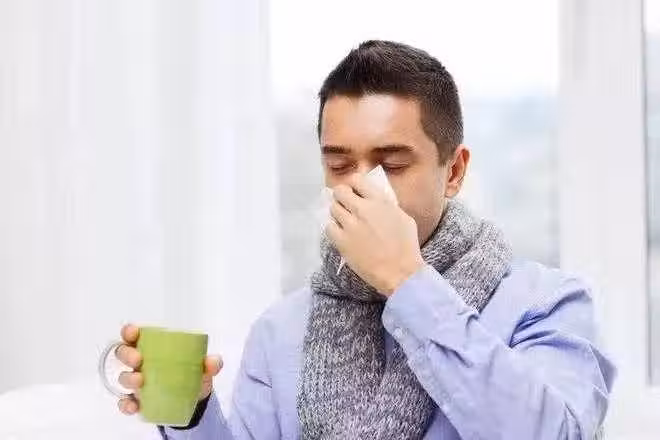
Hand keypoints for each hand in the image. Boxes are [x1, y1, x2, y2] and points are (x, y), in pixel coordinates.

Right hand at [115, 324, 222, 414]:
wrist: (195, 401)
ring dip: (128, 378)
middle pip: (123, 353)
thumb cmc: (193, 374)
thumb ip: (211, 363)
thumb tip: (212, 362)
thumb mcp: (204, 368)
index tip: (133, 332)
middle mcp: (140, 363)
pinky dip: (126, 405)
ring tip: (140, 382)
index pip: (135, 335)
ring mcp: (137, 383)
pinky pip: (125, 403)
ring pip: (123, 377)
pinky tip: (134, 406)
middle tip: (138, 359)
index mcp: (152, 348)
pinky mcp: (137, 401)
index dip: (129, 332)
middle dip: (126, 354)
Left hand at [326, 174, 424, 295]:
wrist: (400, 272)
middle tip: (345, 205)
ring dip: (338, 213)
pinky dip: (333, 229)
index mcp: (379, 201)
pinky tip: (341, 234)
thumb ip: (386, 205)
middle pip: (340, 191)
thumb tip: (374, 199)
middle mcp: (362, 209)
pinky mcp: (342, 241)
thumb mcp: (403, 217)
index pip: (356, 179)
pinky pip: (328, 227)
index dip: (353, 185)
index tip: (353, 191)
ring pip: (333, 208)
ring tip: (345, 222)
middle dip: (341, 196)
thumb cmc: (406, 246)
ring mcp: (350, 225)